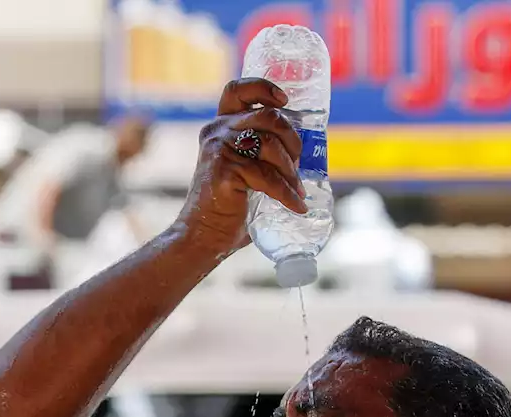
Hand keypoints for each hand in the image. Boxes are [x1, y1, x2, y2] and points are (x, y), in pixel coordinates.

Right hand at [175, 78, 307, 253]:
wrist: (204, 234)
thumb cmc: (228, 205)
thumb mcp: (245, 168)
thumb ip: (262, 153)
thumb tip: (306, 151)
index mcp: (221, 126)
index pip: (237, 90)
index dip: (263, 87)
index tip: (284, 101)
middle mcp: (217, 131)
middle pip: (268, 116)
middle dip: (292, 137)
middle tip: (299, 161)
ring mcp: (218, 149)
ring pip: (270, 144)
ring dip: (291, 168)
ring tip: (297, 188)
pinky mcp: (225, 171)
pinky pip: (267, 177)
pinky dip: (287, 193)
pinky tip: (296, 205)